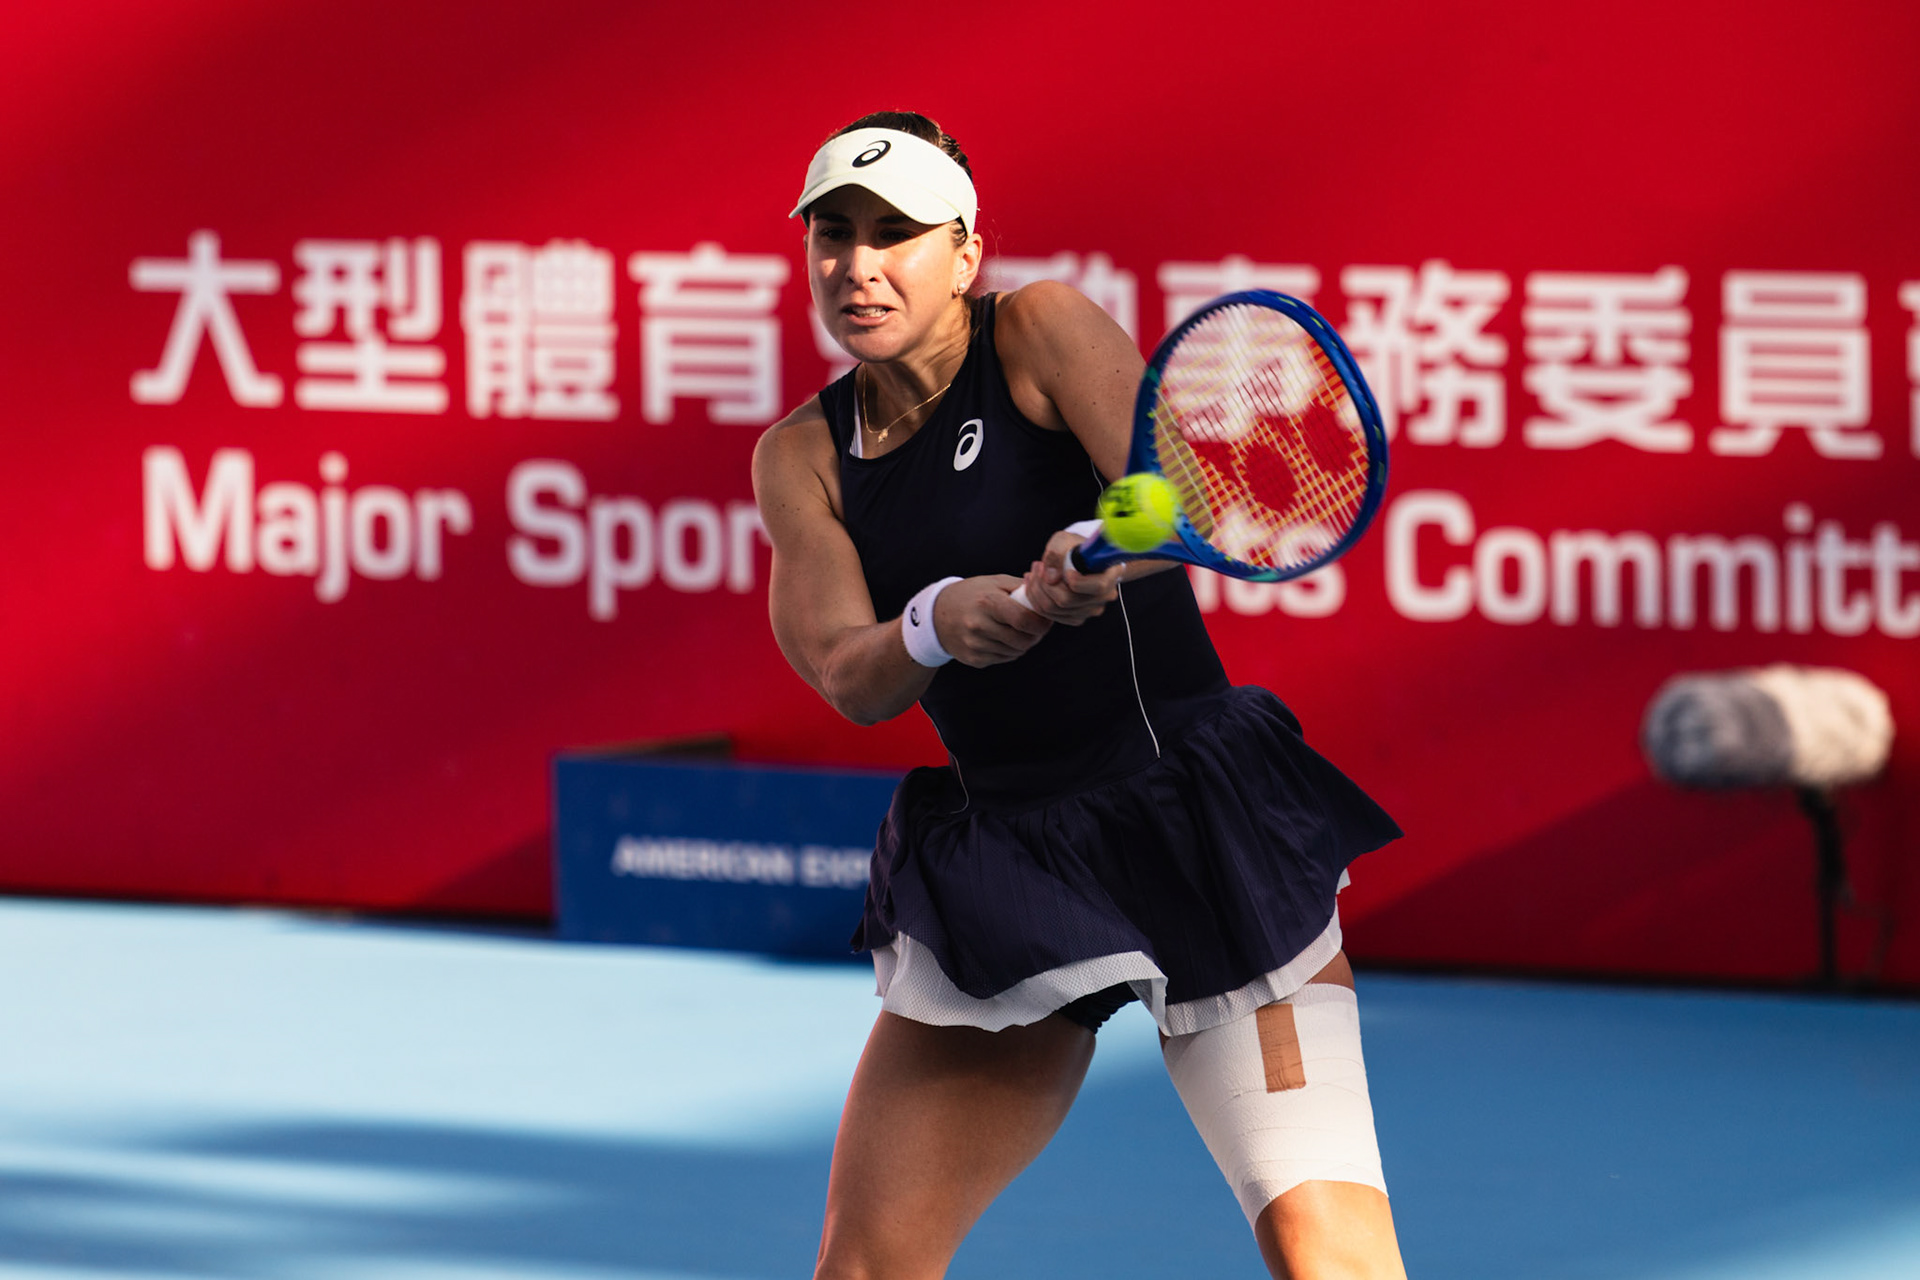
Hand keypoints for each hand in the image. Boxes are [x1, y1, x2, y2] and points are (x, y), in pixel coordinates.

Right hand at [932, 575, 1054, 666]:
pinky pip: (1004, 659)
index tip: (1045, 621)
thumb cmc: (971, 594)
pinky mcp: (974, 659)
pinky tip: (1002, 639)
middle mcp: (979, 625)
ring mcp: (975, 645)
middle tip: (1036, 628)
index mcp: (987, 602)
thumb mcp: (994, 582)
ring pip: (1015, 652)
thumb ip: (1021, 586)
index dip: (1041, 623)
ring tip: (1018, 631)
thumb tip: (1046, 591)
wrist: (936, 616)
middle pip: (1023, 640)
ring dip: (1023, 644)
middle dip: (1035, 636)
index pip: (1023, 620)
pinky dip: (1009, 651)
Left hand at [1019, 529, 1123, 623]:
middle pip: (1067, 601)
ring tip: (1033, 572)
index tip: (1064, 570)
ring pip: (1054, 609)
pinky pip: (1051, 616)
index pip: (1098, 586)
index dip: (1077, 581)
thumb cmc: (1074, 547)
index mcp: (1110, 575)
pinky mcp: (1076, 618)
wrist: (1078, 558)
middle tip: (1036, 566)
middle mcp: (1103, 597)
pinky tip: (1034, 584)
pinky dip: (1036, 600)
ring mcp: (1090, 610)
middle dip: (1043, 583)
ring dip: (1036, 590)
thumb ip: (1056, 554)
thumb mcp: (1064, 540)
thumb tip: (1051, 578)